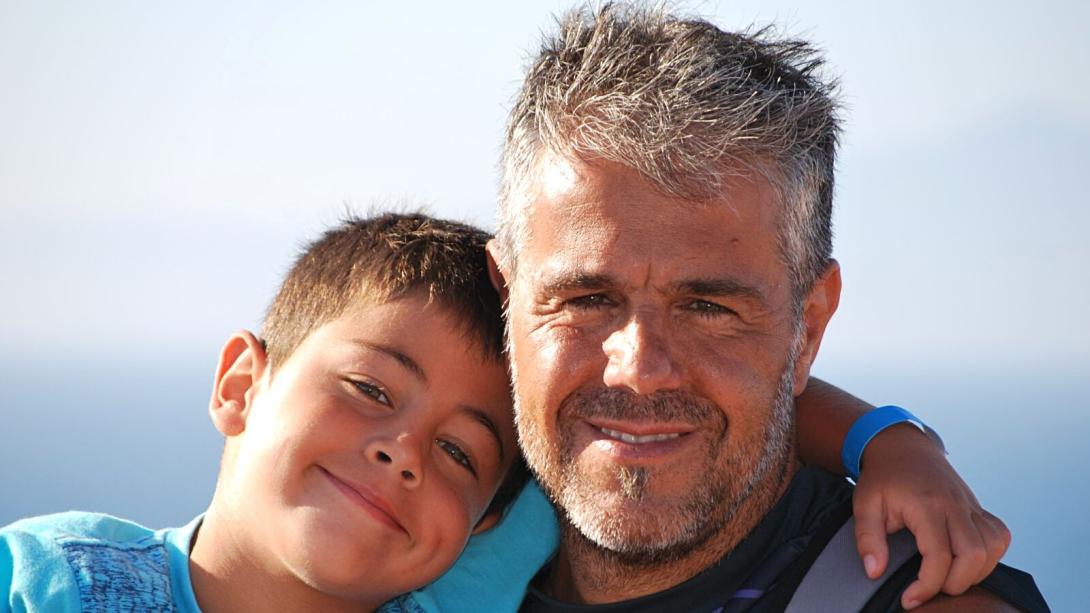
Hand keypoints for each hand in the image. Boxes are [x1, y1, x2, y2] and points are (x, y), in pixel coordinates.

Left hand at [851, 424, 1010, 610]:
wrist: (902, 446)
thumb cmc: (883, 477)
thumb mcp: (864, 504)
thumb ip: (867, 539)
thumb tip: (874, 571)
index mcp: (926, 504)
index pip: (939, 556)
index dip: (927, 586)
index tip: (909, 599)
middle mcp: (955, 505)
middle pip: (974, 555)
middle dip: (955, 583)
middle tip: (930, 588)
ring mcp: (970, 505)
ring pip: (993, 547)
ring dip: (975, 572)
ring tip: (947, 577)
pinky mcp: (978, 507)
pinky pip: (999, 535)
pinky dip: (990, 555)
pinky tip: (966, 561)